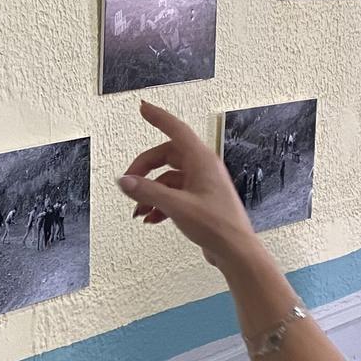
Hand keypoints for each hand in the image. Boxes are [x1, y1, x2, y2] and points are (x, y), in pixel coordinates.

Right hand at [118, 101, 260, 274]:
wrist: (235, 251)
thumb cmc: (217, 226)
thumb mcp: (177, 206)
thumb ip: (148, 192)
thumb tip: (124, 181)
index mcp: (201, 161)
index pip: (176, 130)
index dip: (159, 118)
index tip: (144, 108)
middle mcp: (203, 168)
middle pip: (166, 156)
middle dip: (144, 169)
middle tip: (128, 183)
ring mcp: (202, 185)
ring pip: (168, 178)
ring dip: (150, 191)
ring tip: (138, 210)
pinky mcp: (200, 201)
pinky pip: (174, 194)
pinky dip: (159, 203)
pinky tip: (151, 218)